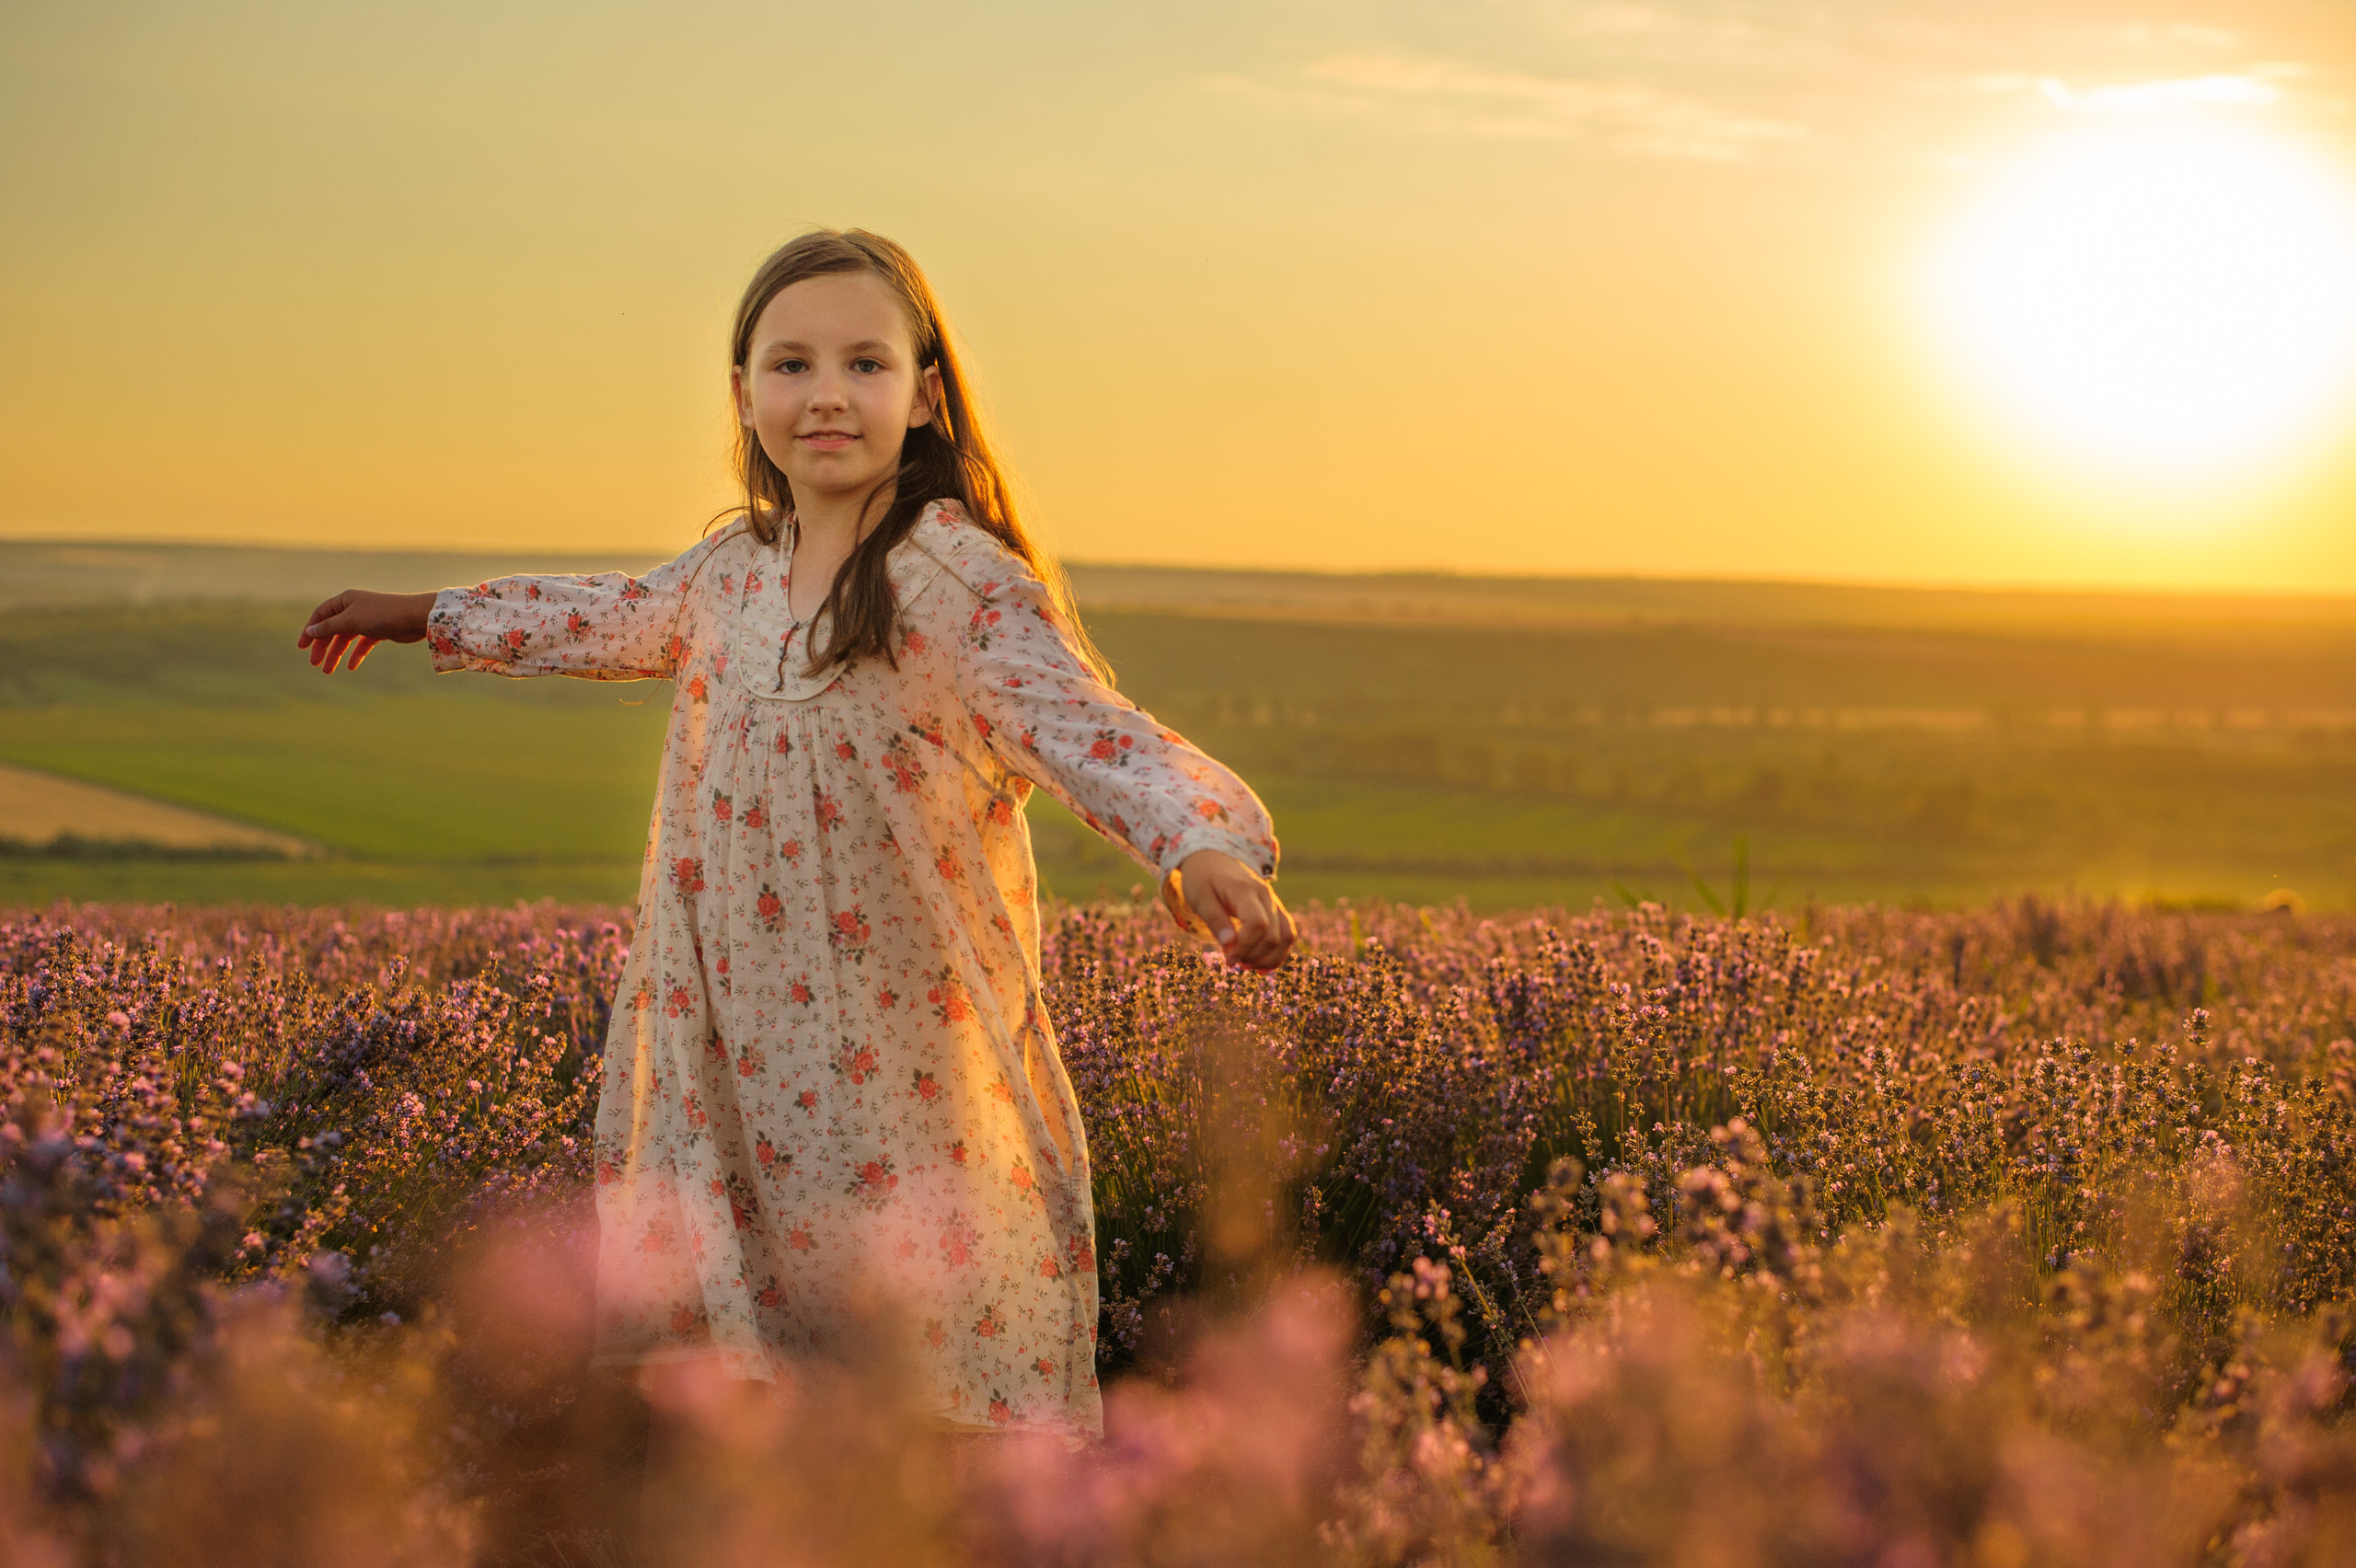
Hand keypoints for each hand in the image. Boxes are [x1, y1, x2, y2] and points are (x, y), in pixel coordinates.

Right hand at [297, 589, 435, 673]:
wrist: (414, 617)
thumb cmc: (381, 615)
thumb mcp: (350, 621)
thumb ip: (329, 627)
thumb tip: (310, 630)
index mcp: (345, 600)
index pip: (320, 615)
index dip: (309, 630)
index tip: (302, 648)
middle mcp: (354, 608)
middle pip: (332, 628)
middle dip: (323, 646)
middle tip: (315, 664)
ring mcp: (367, 619)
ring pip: (347, 638)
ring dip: (337, 653)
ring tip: (328, 671)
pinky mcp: (380, 630)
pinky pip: (362, 643)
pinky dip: (356, 654)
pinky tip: (351, 667)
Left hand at [1162, 849, 1297, 970]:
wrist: (1213, 860)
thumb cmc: (1202, 879)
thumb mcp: (1200, 898)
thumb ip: (1215, 921)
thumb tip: (1229, 946)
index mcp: (1245, 890)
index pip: (1257, 924)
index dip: (1245, 947)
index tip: (1227, 960)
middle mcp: (1266, 895)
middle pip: (1272, 935)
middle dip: (1253, 956)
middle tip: (1231, 962)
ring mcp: (1273, 902)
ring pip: (1286, 937)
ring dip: (1268, 958)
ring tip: (1246, 966)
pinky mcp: (1275, 910)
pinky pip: (1287, 934)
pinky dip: (1278, 953)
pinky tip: (1261, 967)